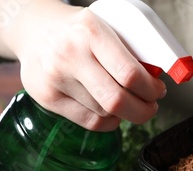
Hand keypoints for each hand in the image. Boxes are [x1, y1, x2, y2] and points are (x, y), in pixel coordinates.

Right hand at [12, 4, 166, 130]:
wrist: (34, 30)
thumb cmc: (79, 32)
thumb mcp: (106, 27)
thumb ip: (131, 51)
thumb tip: (157, 80)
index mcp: (91, 31)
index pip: (129, 74)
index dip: (151, 89)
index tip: (158, 91)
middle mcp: (70, 54)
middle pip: (117, 100)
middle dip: (143, 110)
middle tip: (151, 107)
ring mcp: (56, 78)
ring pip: (105, 113)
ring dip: (125, 113)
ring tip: (126, 102)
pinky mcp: (47, 98)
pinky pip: (90, 122)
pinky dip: (108, 122)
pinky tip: (110, 112)